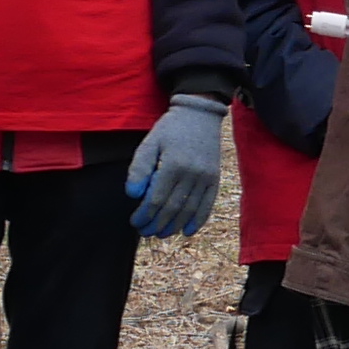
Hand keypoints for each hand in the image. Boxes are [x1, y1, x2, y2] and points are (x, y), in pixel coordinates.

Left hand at [125, 96, 228, 238]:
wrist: (199, 115)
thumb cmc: (170, 129)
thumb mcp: (149, 143)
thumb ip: (139, 168)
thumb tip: (133, 195)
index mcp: (173, 164)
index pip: (156, 199)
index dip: (144, 214)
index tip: (135, 221)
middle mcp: (192, 173)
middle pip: (172, 208)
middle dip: (156, 223)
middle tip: (145, 232)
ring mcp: (206, 177)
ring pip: (189, 210)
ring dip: (174, 226)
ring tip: (162, 233)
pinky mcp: (215, 178)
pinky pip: (207, 204)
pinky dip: (198, 220)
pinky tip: (187, 231)